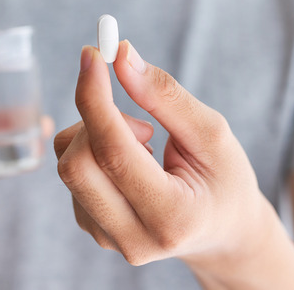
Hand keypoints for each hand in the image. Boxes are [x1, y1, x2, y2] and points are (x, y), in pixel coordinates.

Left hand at [54, 42, 272, 268]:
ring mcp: (108, 239)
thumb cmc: (225, 179)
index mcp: (172, 217)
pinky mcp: (92, 229)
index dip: (95, 99)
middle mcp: (134, 239)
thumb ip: (165, 96)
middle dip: (96, 119)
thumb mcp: (212, 133)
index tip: (92, 55)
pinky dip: (95, 151)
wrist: (224, 232)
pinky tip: (133, 163)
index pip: (114, 153)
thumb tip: (121, 57)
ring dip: (99, 135)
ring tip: (148, 145)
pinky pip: (72, 174)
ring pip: (68, 165)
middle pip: (76, 164)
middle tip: (139, 116)